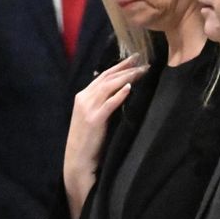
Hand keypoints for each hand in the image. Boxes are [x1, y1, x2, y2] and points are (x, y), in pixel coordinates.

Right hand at [64, 55, 148, 218]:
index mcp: (83, 96)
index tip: (134, 58)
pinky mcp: (94, 120)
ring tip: (141, 71)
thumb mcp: (92, 116)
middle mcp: (84, 99)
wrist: (78, 160)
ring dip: (126, 77)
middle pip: (107, 77)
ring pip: (109, 86)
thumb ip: (101, 103)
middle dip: (125, 67)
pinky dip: (119, 94)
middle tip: (142, 59)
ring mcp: (88, 109)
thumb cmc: (88, 140)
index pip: (103, 76)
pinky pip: (109, 103)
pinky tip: (130, 88)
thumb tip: (120, 90)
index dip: (119, 66)